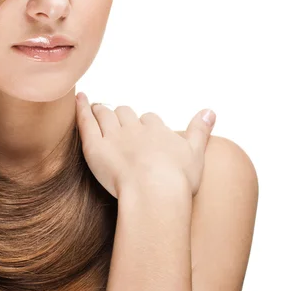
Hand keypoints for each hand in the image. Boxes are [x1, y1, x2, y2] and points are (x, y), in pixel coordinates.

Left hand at [75, 93, 215, 198]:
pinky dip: (82, 108)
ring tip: (96, 108)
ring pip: (105, 115)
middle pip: (125, 113)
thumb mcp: (196, 153)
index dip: (145, 123)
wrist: (155, 192)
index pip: (150, 119)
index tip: (142, 128)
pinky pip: (86, 122)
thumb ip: (200, 131)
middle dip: (121, 115)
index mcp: (157, 130)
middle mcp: (134, 128)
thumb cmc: (177, 180)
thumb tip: (210, 111)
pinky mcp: (94, 146)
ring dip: (101, 110)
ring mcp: (113, 136)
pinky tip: (79, 99)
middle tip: (116, 118)